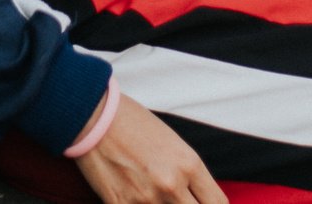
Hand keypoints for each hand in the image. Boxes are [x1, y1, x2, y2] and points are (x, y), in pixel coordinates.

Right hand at [73, 93, 226, 203]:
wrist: (94, 116)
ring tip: (149, 190)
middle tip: (176, 199)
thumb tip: (194, 196)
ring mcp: (146, 199)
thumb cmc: (132, 122)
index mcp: (188, 164)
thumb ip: (187, 172)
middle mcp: (171, 185)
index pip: (217, 203)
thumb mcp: (172, 143)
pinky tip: (134, 195)